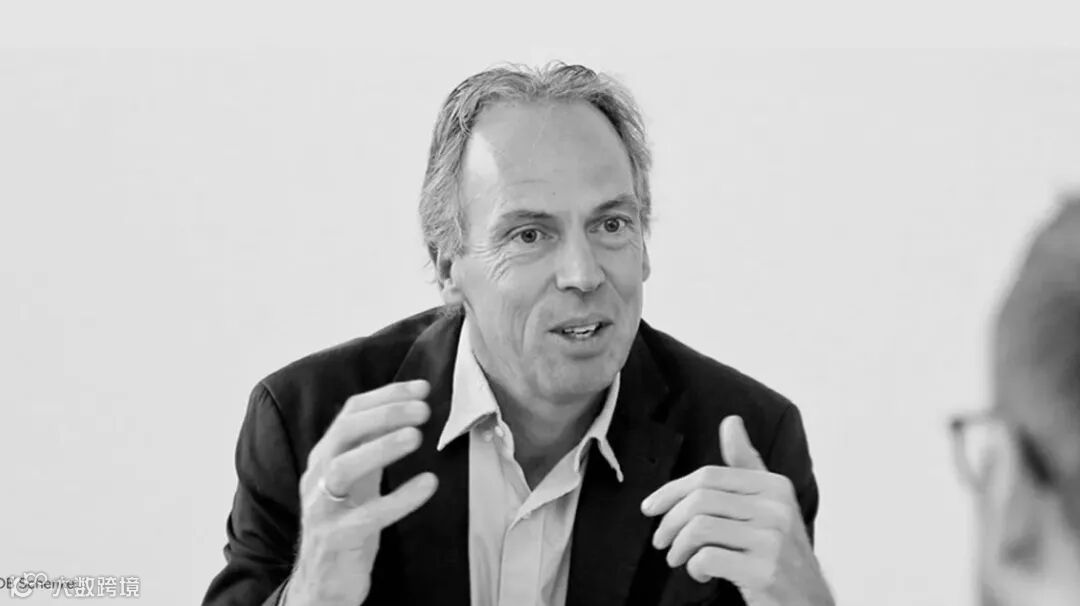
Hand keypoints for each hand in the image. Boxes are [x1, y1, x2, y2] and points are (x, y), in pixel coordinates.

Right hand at [285, 380, 438, 605]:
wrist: (322, 581)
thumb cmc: (347, 524)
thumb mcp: (359, 480)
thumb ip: (374, 447)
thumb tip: (410, 408)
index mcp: (325, 456)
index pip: (351, 412)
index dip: (386, 395)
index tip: (423, 388)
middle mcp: (317, 476)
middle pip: (344, 432)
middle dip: (384, 414)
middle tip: (424, 409)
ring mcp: (322, 508)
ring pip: (342, 468)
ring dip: (380, 448)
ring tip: (416, 437)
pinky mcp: (335, 539)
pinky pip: (366, 516)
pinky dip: (399, 499)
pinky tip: (427, 484)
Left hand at [640, 415, 832, 605]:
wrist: (810, 601)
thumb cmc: (781, 553)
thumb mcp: (769, 504)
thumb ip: (746, 465)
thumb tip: (730, 422)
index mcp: (774, 486)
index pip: (708, 476)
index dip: (671, 491)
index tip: (651, 507)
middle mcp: (777, 508)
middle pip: (699, 500)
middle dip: (669, 521)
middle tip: (660, 540)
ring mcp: (773, 540)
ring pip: (699, 528)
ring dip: (678, 547)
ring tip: (677, 558)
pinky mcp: (765, 571)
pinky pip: (708, 558)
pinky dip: (694, 568)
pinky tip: (701, 574)